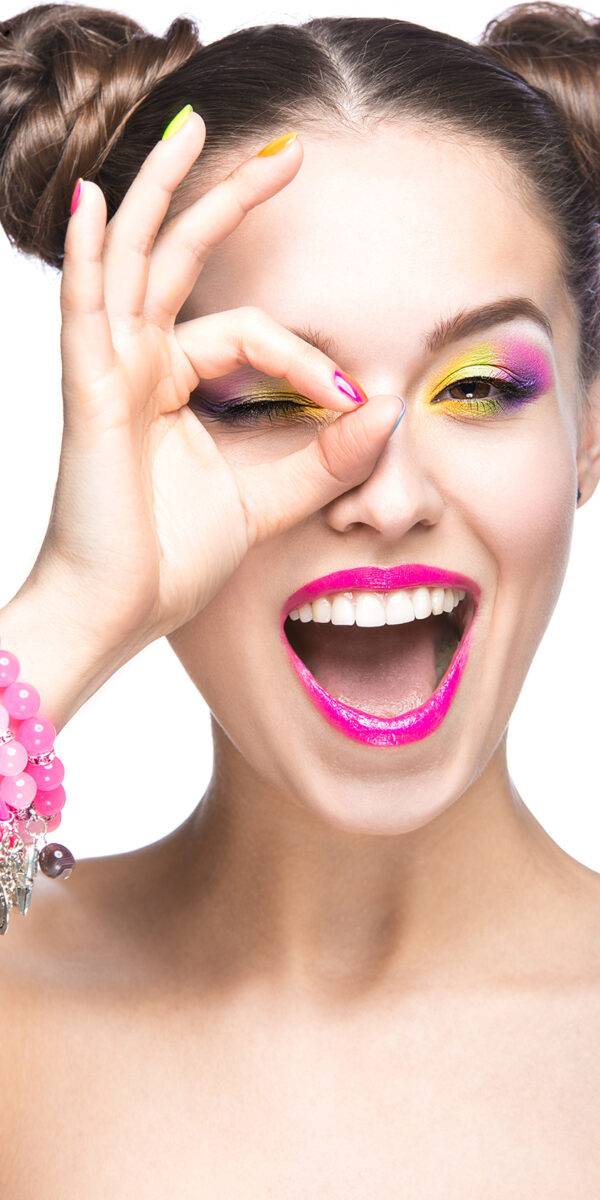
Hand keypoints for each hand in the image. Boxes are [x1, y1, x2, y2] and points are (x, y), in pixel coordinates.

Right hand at [31, 111, 401, 658]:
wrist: (119, 610)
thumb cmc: (171, 558)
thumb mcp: (268, 499)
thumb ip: (324, 457)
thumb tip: (385, 409)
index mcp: (176, 384)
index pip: (250, 332)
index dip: (308, 358)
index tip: (353, 404)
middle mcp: (141, 363)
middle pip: (182, 259)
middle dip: (230, 200)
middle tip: (287, 153)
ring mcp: (111, 370)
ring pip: (135, 260)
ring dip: (162, 192)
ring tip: (191, 130)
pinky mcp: (90, 392)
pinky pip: (86, 310)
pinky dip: (88, 254)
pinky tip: (98, 202)